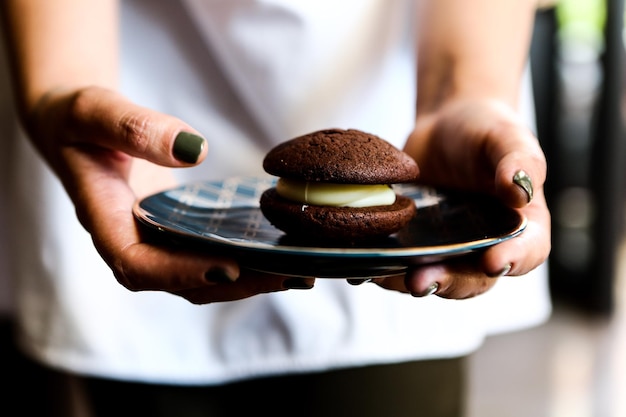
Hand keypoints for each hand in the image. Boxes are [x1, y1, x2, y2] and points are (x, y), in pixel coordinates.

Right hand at [25, 86, 313, 302]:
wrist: (81, 129)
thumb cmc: (80, 121)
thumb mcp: (95, 112)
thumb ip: (135, 128)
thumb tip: (193, 148)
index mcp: (105, 221)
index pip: (138, 265)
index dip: (182, 272)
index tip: (229, 267)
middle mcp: (133, 241)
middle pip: (182, 281)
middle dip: (236, 283)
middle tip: (289, 275)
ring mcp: (157, 240)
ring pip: (202, 276)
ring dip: (250, 278)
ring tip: (300, 272)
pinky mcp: (177, 232)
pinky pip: (210, 253)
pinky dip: (246, 258)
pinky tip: (283, 251)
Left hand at [372, 98, 549, 298]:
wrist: (444, 127)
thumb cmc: (485, 130)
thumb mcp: (506, 136)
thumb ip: (519, 160)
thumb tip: (520, 190)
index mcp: (521, 225)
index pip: (528, 251)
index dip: (514, 261)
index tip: (492, 261)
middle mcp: (485, 246)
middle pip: (474, 279)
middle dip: (449, 283)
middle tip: (421, 281)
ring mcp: (447, 249)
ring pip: (434, 277)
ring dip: (409, 281)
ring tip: (386, 277)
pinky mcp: (414, 243)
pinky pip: (401, 263)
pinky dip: (382, 268)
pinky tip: (363, 265)